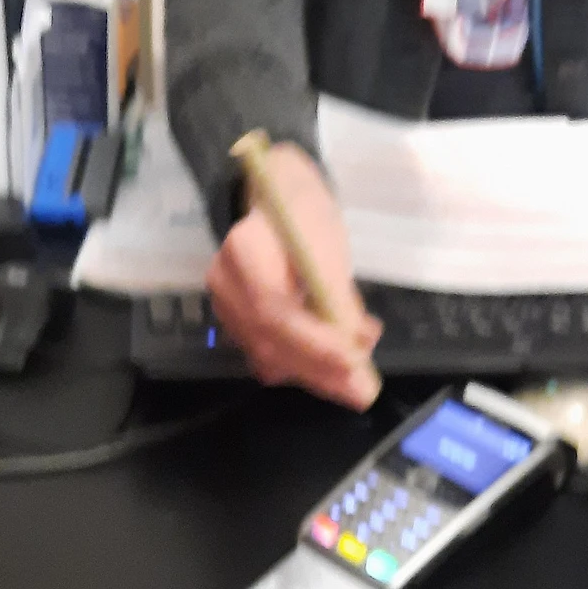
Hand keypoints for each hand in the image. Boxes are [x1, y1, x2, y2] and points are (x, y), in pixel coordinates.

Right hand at [210, 142, 381, 410]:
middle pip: (269, 341)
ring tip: (356, 384)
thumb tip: (358, 341)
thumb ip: (340, 292)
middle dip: (319, 369)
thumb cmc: (302, 211)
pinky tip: (332, 371)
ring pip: (267, 356)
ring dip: (314, 375)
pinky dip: (302, 368)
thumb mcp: (328, 240)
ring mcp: (225, 307)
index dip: (313, 342)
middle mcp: (224, 283)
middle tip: (363, 391)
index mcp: (244, 250)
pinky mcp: (235, 324)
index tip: (353, 359)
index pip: (273, 309)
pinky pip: (267, 357)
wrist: (270, 197)